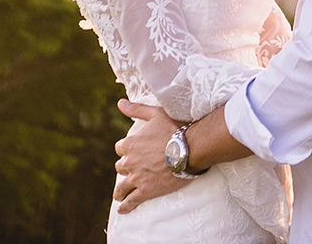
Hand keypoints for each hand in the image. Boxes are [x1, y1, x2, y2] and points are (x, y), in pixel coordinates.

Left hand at [112, 99, 185, 213]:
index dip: (127, 150)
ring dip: (121, 190)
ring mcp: (137, 178)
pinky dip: (126, 206)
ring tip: (120, 194)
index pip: (120, 148)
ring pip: (122, 186)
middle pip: (120, 167)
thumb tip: (120, 103)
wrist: (191, 149)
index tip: (134, 152)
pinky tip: (123, 209)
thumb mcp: (155, 115)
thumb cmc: (175, 129)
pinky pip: (131, 201)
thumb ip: (136, 109)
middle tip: (135, 170)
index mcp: (129, 144)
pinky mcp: (146, 191)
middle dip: (127, 168)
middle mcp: (129, 162)